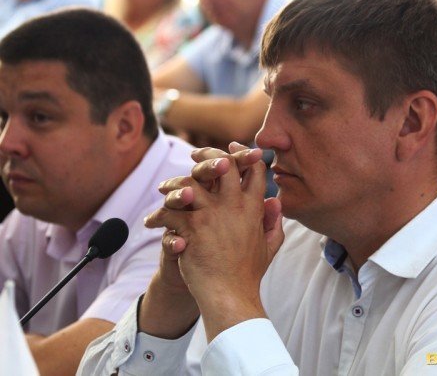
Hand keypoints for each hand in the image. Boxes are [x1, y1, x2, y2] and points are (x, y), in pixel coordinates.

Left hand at [145, 144, 283, 340]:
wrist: (230, 295)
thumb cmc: (248, 273)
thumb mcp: (270, 245)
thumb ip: (274, 221)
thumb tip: (276, 201)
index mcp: (254, 207)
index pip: (253, 169)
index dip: (244, 154)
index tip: (233, 150)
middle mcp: (234, 206)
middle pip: (223, 164)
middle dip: (209, 154)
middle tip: (195, 154)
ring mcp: (212, 216)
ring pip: (190, 182)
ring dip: (174, 183)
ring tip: (164, 189)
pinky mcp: (192, 229)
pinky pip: (170, 211)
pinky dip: (158, 215)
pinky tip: (152, 222)